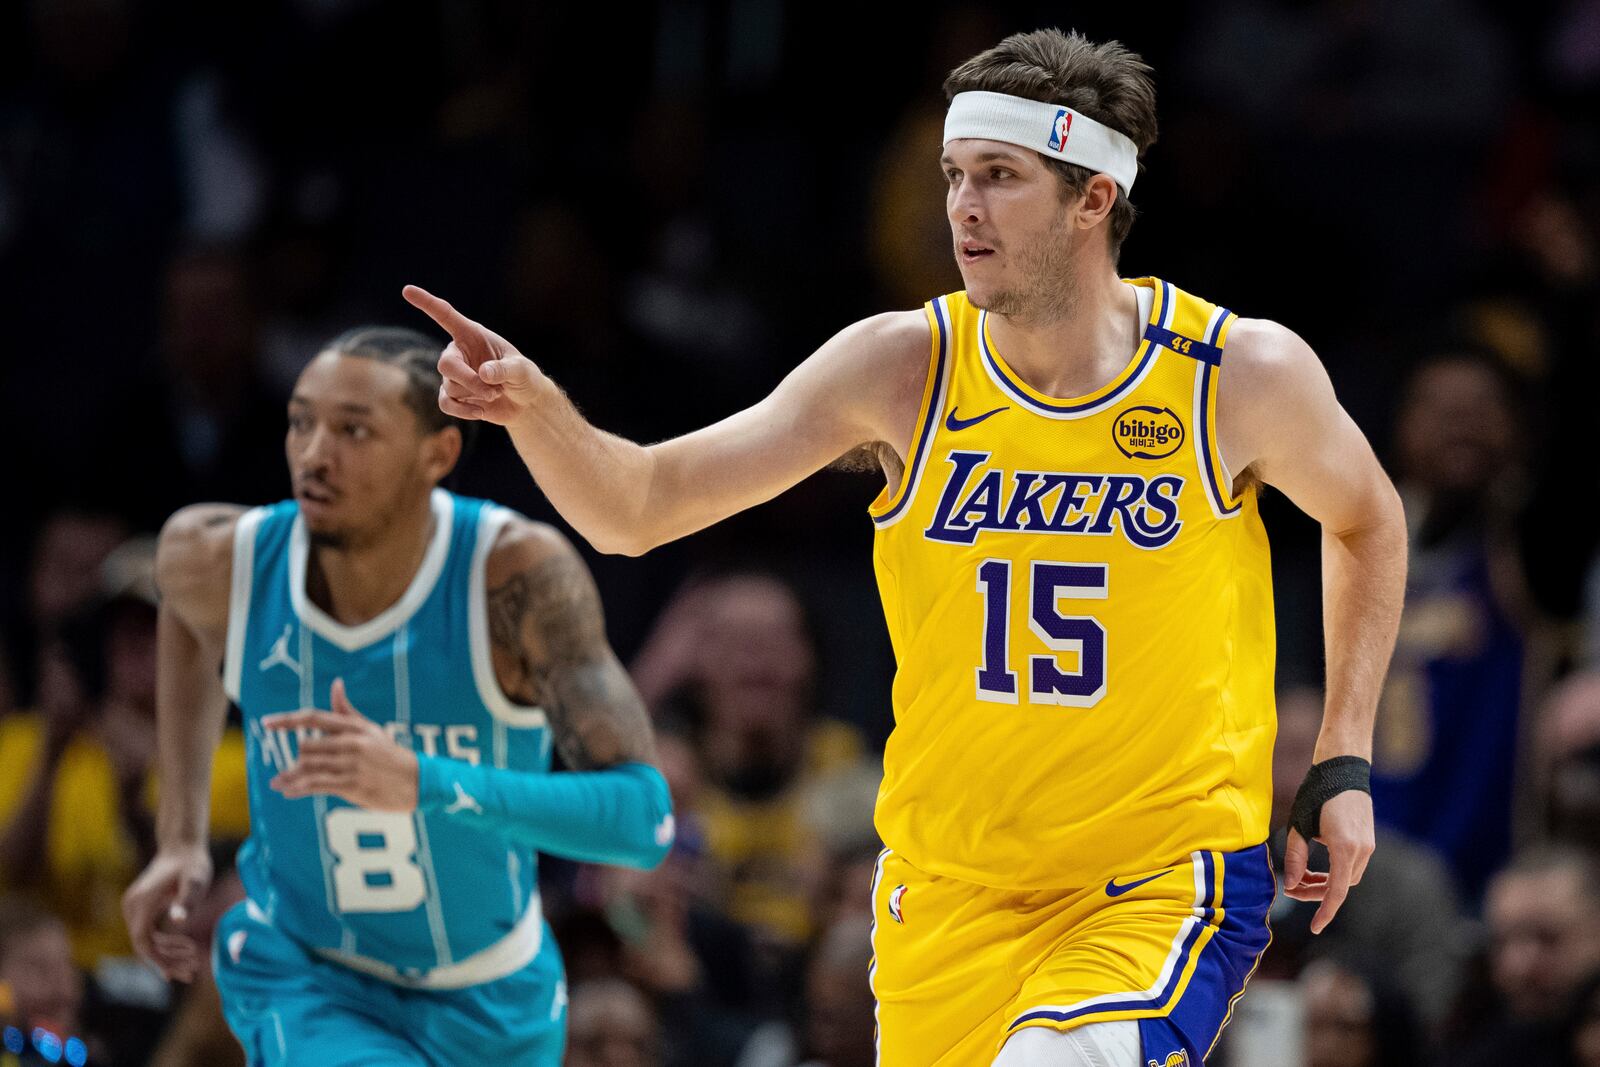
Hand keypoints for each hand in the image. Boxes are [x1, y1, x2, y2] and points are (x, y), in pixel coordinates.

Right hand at [122, 844, 212, 981]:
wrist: (183, 846)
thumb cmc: (192, 863)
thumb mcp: (196, 880)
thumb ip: (187, 899)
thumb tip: (178, 920)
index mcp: (142, 902)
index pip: (143, 941)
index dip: (159, 960)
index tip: (176, 973)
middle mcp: (132, 907)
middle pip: (145, 945)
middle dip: (168, 961)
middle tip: (192, 971)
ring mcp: (134, 908)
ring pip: (147, 942)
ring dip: (169, 954)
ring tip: (195, 960)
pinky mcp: (142, 909)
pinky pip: (150, 934)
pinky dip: (166, 943)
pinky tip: (187, 947)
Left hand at [263, 679, 418, 810]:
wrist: (417, 780)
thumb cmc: (389, 753)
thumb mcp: (370, 729)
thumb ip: (347, 710)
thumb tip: (336, 683)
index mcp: (353, 726)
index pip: (314, 717)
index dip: (287, 720)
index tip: (266, 723)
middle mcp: (351, 743)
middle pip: (307, 746)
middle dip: (296, 759)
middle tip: (288, 768)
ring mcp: (351, 764)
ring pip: (309, 767)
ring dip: (289, 777)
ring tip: (277, 783)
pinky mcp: (352, 785)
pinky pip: (317, 785)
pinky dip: (298, 789)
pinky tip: (287, 791)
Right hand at [403, 285, 547, 424]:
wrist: (525, 403)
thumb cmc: (524, 378)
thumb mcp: (522, 370)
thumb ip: (505, 369)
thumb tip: (482, 373)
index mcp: (472, 335)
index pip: (445, 316)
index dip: (427, 303)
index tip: (407, 290)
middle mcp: (459, 352)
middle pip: (446, 364)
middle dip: (469, 380)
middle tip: (493, 391)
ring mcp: (453, 375)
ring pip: (450, 387)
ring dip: (476, 395)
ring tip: (496, 394)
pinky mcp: (453, 396)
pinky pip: (446, 404)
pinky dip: (464, 411)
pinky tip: (481, 411)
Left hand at [1282, 789, 1374, 934]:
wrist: (1343, 768)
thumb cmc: (1317, 794)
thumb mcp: (1298, 826)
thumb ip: (1294, 857)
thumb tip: (1290, 884)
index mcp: (1344, 848)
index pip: (1336, 891)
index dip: (1325, 912)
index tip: (1314, 928)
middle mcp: (1362, 850)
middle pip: (1340, 887)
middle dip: (1316, 893)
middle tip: (1291, 889)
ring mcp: (1368, 845)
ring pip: (1347, 878)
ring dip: (1325, 883)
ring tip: (1300, 879)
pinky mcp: (1368, 840)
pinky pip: (1352, 866)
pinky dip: (1334, 873)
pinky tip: (1316, 870)